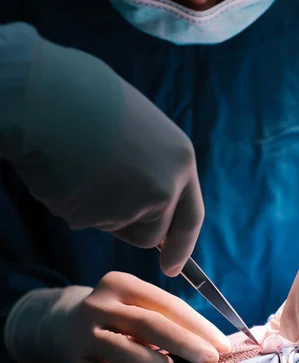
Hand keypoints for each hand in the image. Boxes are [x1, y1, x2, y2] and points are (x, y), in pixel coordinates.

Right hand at [2, 24, 202, 275]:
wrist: (45, 94)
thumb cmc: (87, 96)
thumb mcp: (140, 128)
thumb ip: (154, 165)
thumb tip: (153, 197)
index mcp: (180, 161)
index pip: (189, 218)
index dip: (180, 246)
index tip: (172, 268)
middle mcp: (164, 188)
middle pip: (149, 235)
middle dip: (128, 225)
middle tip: (101, 186)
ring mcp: (131, 205)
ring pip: (113, 227)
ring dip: (97, 209)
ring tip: (81, 165)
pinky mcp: (96, 216)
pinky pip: (82, 219)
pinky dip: (71, 201)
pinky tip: (64, 171)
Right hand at [67, 272, 230, 362]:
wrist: (67, 327)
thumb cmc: (122, 319)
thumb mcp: (140, 306)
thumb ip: (169, 318)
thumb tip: (215, 344)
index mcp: (120, 283)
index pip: (166, 304)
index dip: (198, 325)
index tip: (222, 345)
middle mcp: (98, 304)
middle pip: (146, 323)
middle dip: (183, 342)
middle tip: (209, 359)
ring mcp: (82, 334)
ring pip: (119, 348)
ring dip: (150, 361)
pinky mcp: (73, 362)